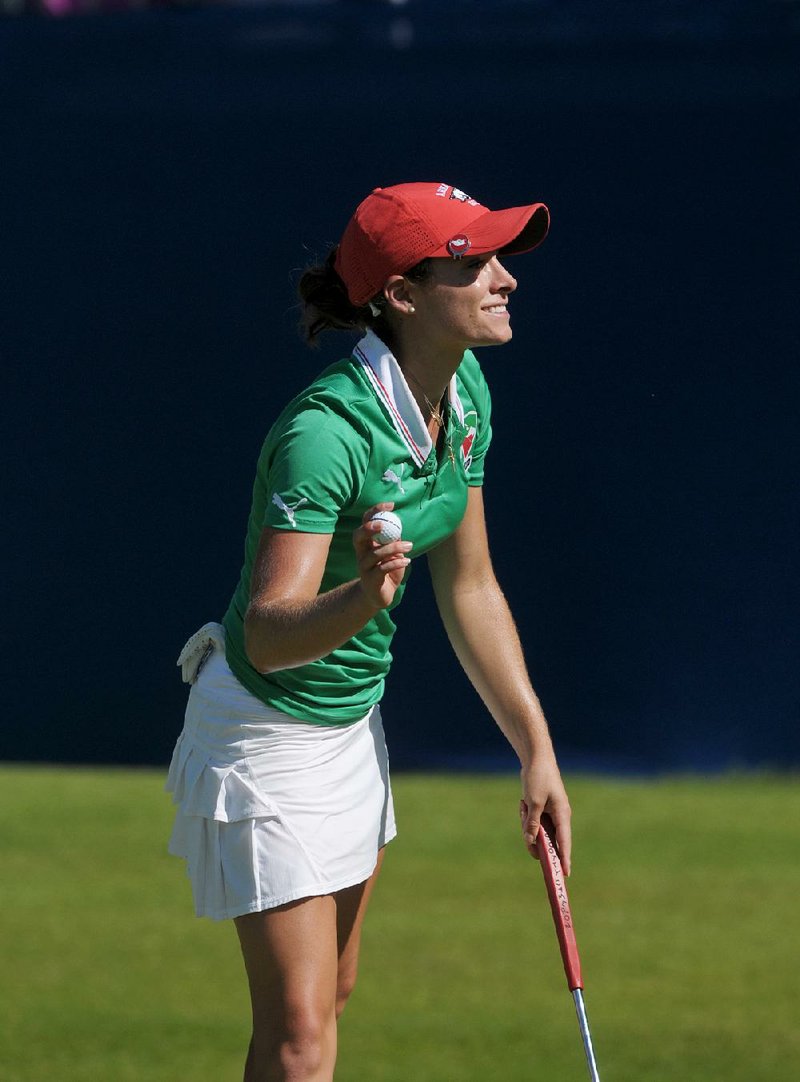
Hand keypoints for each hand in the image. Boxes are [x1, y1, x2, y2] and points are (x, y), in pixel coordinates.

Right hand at [352, 502, 412, 610]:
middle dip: (368, 528)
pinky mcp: (371, 579)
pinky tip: (407, 560)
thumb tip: (400, 525)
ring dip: (393, 548)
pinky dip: (396, 562)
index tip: (390, 505)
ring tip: (409, 545)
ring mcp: (364, 567)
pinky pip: (382, 568)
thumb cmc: (387, 571)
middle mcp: (361, 553)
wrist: (379, 596)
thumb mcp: (392, 554)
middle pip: (358, 536)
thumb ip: (393, 541)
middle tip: (382, 525)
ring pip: (375, 554)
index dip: (375, 512)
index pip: (365, 523)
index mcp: (366, 543)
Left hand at [519, 757, 571, 875]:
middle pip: (548, 840)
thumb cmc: (538, 778)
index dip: (564, 859)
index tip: (565, 874)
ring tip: (524, 805)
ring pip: (538, 833)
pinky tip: (523, 804)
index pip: (564, 842)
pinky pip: (532, 824)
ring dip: (527, 825)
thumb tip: (531, 843)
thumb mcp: (534, 802)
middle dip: (534, 838)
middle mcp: (559, 818)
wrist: (536, 760)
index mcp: (562, 815)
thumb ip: (532, 823)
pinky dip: (525, 818)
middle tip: (526, 818)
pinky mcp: (542, 812)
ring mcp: (550, 816)